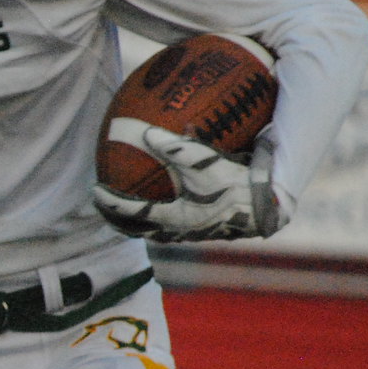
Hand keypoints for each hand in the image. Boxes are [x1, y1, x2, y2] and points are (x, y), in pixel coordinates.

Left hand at [92, 121, 282, 241]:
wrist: (273, 209)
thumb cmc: (240, 185)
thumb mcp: (206, 163)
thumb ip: (176, 148)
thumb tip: (146, 134)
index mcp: (173, 218)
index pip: (131, 213)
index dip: (110, 202)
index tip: (95, 190)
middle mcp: (180, 232)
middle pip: (138, 229)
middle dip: (119, 219)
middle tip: (103, 206)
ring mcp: (195, 234)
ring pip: (157, 230)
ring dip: (140, 220)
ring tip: (130, 208)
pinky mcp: (210, 230)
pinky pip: (177, 223)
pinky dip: (165, 213)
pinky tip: (172, 196)